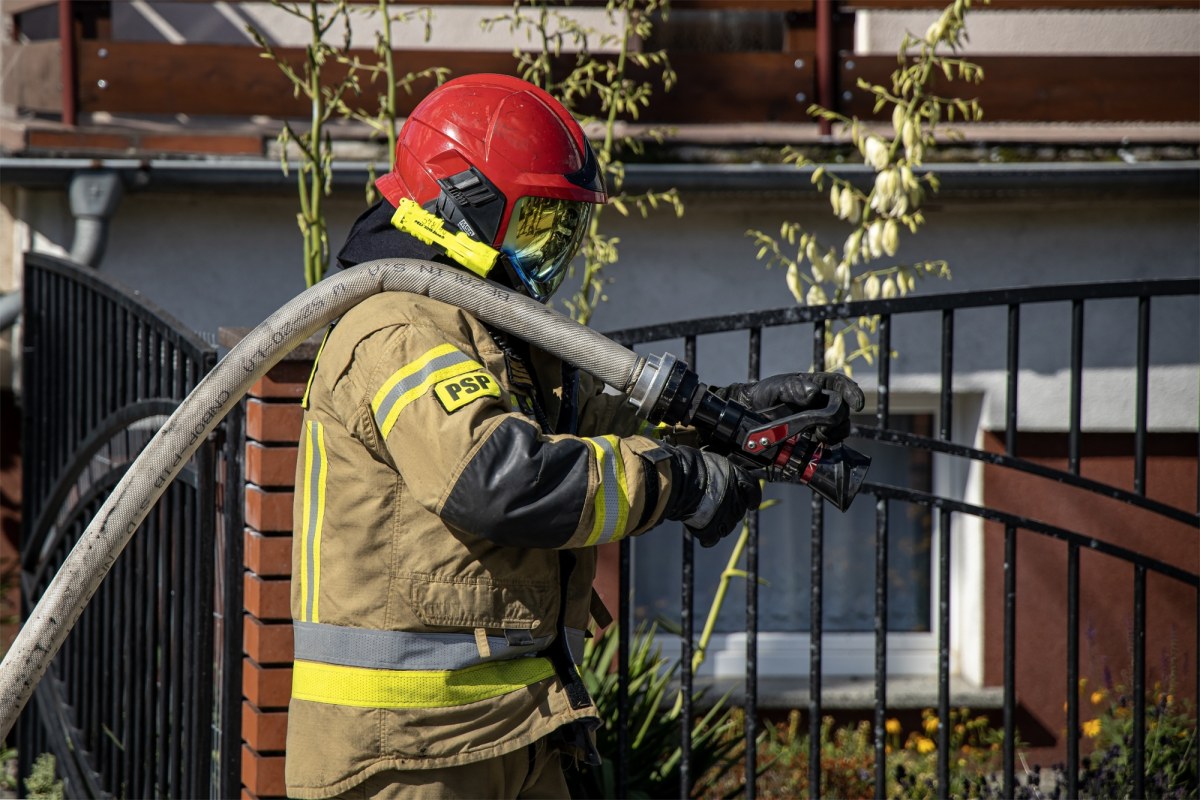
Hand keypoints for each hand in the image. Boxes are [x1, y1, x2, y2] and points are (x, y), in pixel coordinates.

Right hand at [662, 445, 760, 547]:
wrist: (682, 481)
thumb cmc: (694, 467)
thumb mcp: (715, 461)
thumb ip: (723, 472)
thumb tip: (720, 473)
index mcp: (739, 480)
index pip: (753, 490)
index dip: (752, 497)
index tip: (752, 503)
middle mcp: (737, 500)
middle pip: (739, 510)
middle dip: (730, 509)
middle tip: (715, 504)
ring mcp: (726, 517)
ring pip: (727, 525)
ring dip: (719, 522)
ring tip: (704, 514)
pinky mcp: (713, 530)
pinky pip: (713, 538)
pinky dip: (708, 536)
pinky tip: (701, 531)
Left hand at [715, 372, 864, 443]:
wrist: (751, 414)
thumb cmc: (765, 394)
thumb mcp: (775, 387)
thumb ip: (793, 387)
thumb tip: (814, 393)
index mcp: (817, 385)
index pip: (840, 385)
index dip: (852, 393)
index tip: (857, 404)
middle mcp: (822, 402)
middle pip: (843, 409)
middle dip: (840, 419)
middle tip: (825, 429)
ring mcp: (820, 420)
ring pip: (839, 427)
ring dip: (835, 433)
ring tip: (819, 437)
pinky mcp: (814, 436)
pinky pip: (829, 441)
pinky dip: (828, 444)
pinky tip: (817, 444)